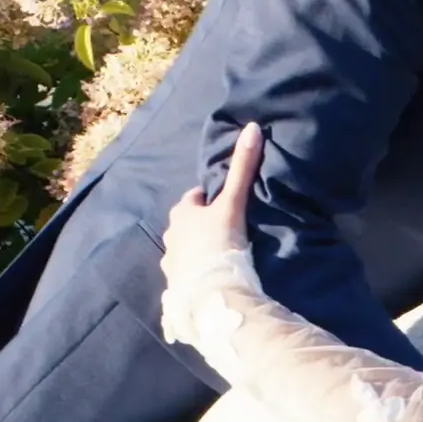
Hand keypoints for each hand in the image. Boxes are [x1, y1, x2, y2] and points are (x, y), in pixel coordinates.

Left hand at [161, 122, 264, 281]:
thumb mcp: (233, 203)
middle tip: (228, 231)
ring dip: (199, 251)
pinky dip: (196, 275)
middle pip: (188, 225)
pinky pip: (185, 275)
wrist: (212, 294)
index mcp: (181, 214)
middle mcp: (170, 237)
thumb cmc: (220, 243)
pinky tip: (212, 280)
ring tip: (222, 258)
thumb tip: (251, 127)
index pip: (195, 198)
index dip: (211, 200)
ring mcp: (171, 264)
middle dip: (203, 226)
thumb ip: (242, 168)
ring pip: (186, 250)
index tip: (228, 205)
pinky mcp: (175, 287)